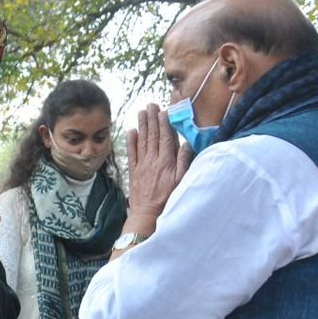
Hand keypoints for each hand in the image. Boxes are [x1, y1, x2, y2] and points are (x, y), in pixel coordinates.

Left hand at [127, 103, 191, 218]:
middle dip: (152, 119)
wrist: (148, 213)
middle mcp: (153, 160)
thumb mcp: (182, 181)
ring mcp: (142, 165)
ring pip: (142, 141)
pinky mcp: (134, 171)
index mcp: (167, 162)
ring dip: (142, 125)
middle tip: (150, 104)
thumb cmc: (169, 199)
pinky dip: (131, 141)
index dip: (164, 123)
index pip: (166, 138)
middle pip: (153, 135)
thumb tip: (187, 144)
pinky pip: (132, 153)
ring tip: (141, 112)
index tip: (163, 110)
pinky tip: (131, 131)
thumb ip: (185, 162)